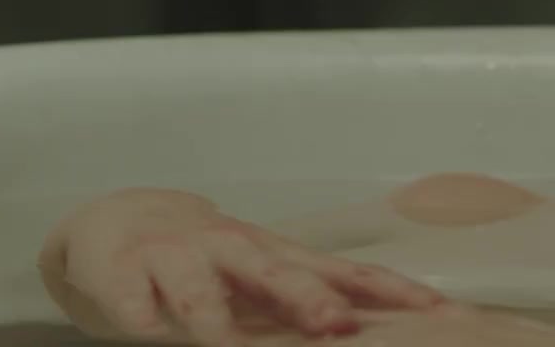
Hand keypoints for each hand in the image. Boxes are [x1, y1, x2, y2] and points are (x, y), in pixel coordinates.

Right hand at [38, 188, 447, 345]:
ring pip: (199, 288)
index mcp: (280, 256)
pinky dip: (139, 312)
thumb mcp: (268, 277)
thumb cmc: (210, 260)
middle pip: (277, 273)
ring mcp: (176, 258)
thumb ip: (319, 296)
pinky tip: (148, 331)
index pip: (346, 273)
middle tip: (337, 326)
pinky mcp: (122, 271)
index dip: (392, 292)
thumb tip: (379, 325)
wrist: (116, 224)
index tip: (438, 313)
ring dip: (217, 319)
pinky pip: (131, 295)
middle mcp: (235, 250)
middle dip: (308, 300)